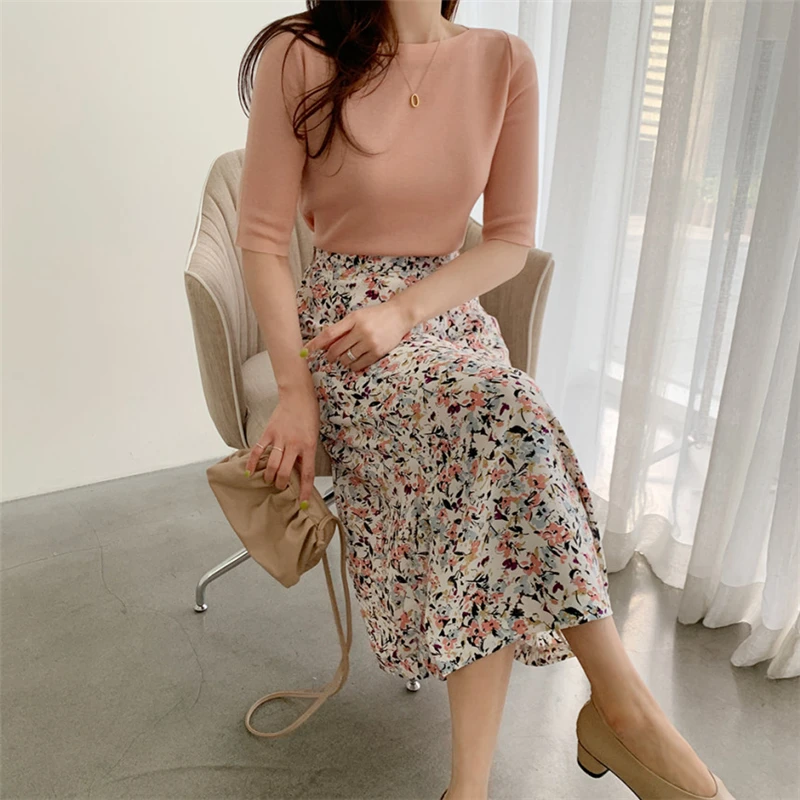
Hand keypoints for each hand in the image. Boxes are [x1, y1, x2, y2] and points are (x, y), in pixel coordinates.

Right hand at [244, 385, 319, 505]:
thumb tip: (299, 470)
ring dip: (269, 476)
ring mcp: (280, 438)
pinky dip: (253, 463)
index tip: (302, 502)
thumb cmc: (309, 416)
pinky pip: (258, 450)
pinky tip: (250, 472)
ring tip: (269, 480)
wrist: (298, 396)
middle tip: (280, 487)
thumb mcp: (313, 436)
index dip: (305, 490)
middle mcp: (294, 444)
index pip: (307, 474)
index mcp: (309, 446)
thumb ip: (306, 453)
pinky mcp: (269, 432)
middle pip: (286, 473)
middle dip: (281, 484)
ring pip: (272, 465)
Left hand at [305, 300, 411, 371]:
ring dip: (343, 360)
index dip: (316, 344)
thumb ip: (342, 328)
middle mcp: (361, 330)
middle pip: (336, 349)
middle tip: (330, 356)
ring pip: (347, 359)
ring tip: (347, 355)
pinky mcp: (378, 352)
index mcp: (353, 319)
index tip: (305, 351)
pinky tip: (355, 360)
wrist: (399, 315)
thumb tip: (325, 344)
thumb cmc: (375, 315)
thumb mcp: (357, 316)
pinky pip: (359, 364)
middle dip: (330, 355)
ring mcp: (370, 342)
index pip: (329, 334)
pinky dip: (353, 365)